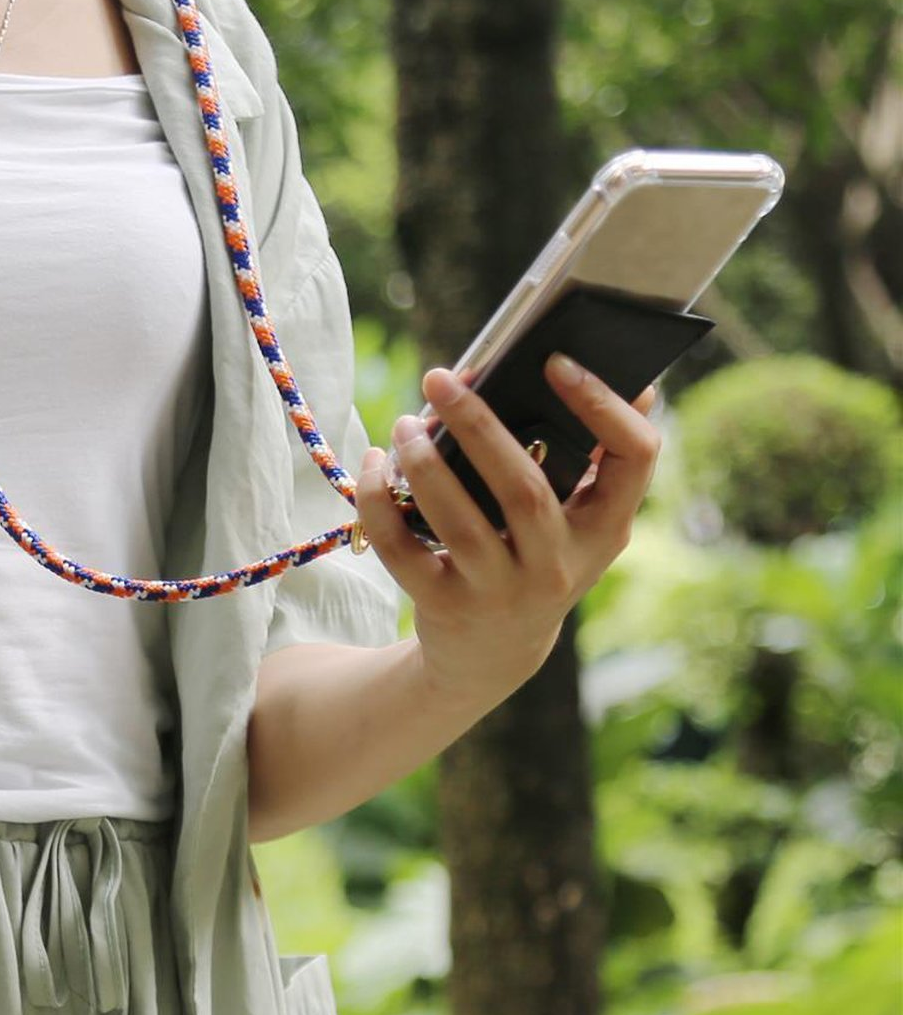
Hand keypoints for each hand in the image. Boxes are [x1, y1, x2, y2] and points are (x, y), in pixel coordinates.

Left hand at [353, 353, 659, 715]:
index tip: (555, 360)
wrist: (493, 654)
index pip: (633, 459)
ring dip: (423, 464)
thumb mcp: (582, 524)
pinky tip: (374, 464)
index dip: (601, 406)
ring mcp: (499, 591)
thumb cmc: (537, 561)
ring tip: (404, 423)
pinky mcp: (444, 605)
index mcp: (604, 530)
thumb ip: (600, 463)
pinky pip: (402, 550)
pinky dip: (379, 502)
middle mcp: (557, 565)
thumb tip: (640, 388)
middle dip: (479, 427)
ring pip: (457, 521)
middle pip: (524, 490)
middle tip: (441, 379)